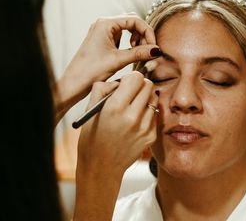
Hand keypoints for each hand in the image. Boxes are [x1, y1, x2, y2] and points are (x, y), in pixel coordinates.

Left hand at [54, 14, 159, 122]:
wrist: (73, 83)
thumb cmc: (91, 71)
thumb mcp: (118, 61)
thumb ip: (139, 53)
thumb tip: (157, 50)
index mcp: (105, 23)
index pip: (134, 20)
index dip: (147, 32)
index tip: (153, 47)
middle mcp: (103, 23)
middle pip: (131, 21)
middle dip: (142, 34)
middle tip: (148, 50)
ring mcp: (102, 30)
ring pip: (127, 28)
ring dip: (137, 38)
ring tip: (139, 52)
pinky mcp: (102, 39)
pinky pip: (120, 35)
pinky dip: (129, 42)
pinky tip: (130, 52)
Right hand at [73, 72, 157, 219]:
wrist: (101, 167)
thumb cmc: (92, 137)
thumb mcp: (90, 110)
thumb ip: (102, 89)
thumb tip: (118, 81)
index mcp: (115, 107)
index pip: (135, 78)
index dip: (130, 78)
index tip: (125, 84)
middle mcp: (132, 116)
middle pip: (148, 85)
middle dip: (140, 85)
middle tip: (131, 93)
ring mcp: (144, 127)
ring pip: (154, 99)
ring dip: (145, 98)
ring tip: (133, 107)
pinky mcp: (150, 136)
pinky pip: (154, 115)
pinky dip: (147, 114)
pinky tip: (135, 121)